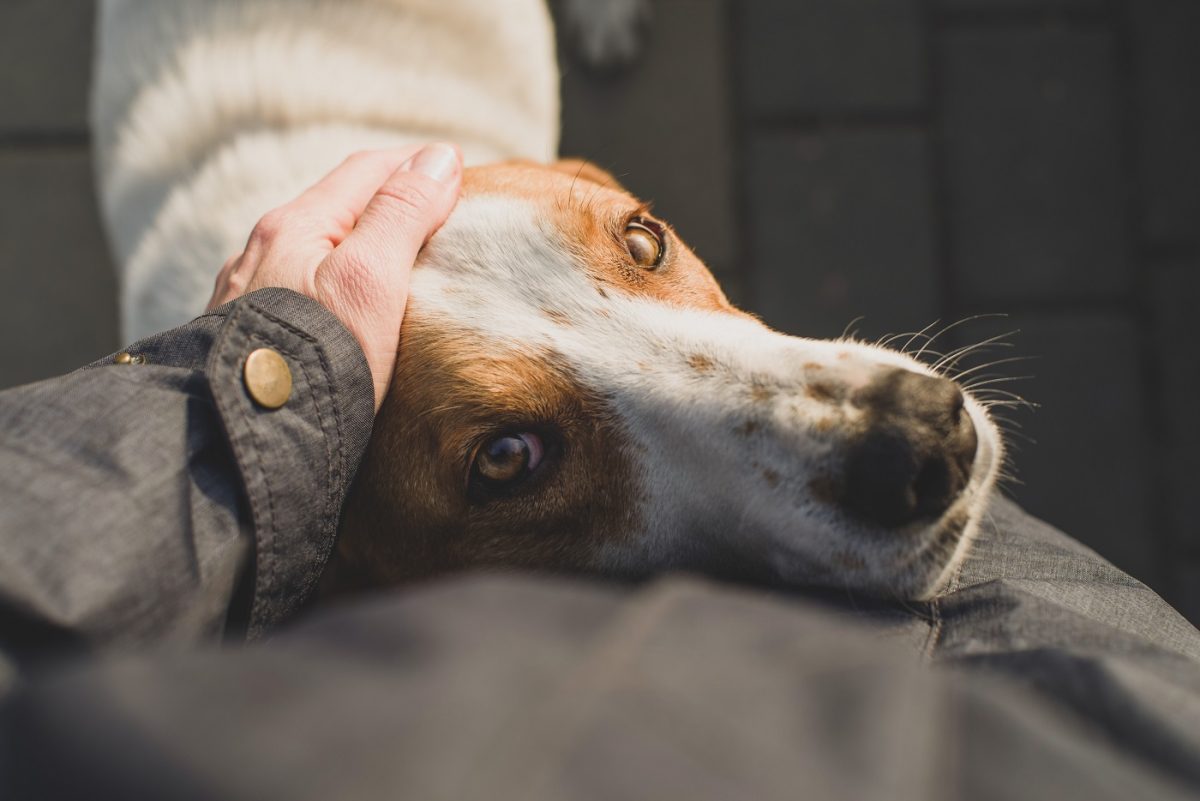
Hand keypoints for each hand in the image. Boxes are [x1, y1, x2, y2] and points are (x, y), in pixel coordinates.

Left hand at [207, 144, 462, 409]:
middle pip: (336, 206)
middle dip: (387, 198)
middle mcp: (260, 250)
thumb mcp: (370, 280)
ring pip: (311, 248)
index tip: (460, 169)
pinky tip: (340, 306)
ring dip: (357, 241)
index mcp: (292, 226)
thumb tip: (439, 157)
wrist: (241, 439)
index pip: (367, 171)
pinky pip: (294, 287)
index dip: (417, 164)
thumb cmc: (313, 360)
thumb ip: (402, 214)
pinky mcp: (242, 336)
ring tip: (397, 258)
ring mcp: (244, 293)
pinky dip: (331, 279)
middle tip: (438, 209)